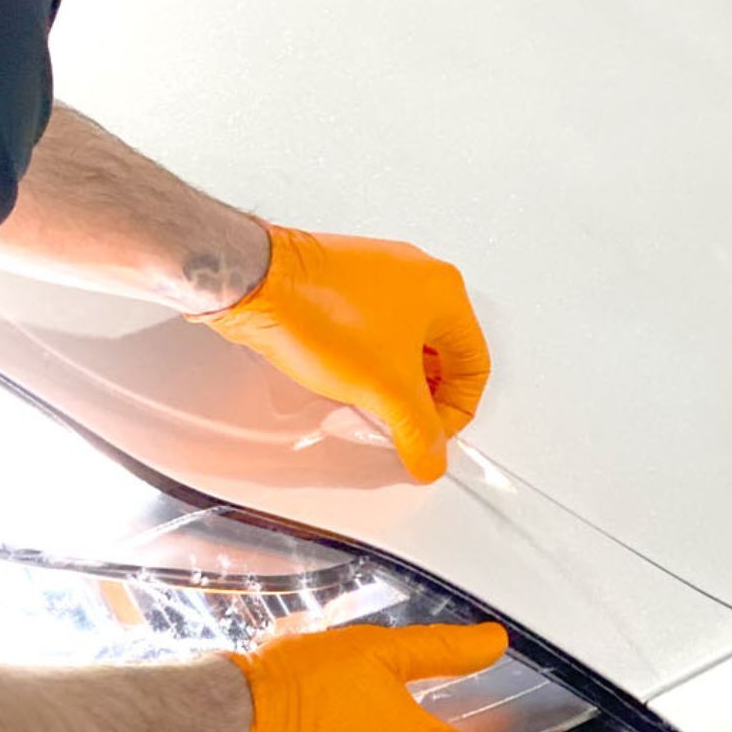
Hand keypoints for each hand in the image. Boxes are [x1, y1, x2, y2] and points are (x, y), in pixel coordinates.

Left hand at [190, 222, 490, 481]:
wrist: (256, 284)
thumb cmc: (320, 312)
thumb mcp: (386, 389)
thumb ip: (418, 431)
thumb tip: (430, 456)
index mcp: (445, 291)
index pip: (475, 366)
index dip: (457, 412)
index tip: (430, 436)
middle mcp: (418, 275)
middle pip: (444, 355)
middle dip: (427, 398)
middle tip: (406, 424)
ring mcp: (381, 276)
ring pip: (408, 343)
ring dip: (398, 380)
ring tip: (375, 402)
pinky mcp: (347, 283)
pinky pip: (377, 330)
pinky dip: (372, 360)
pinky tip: (349, 377)